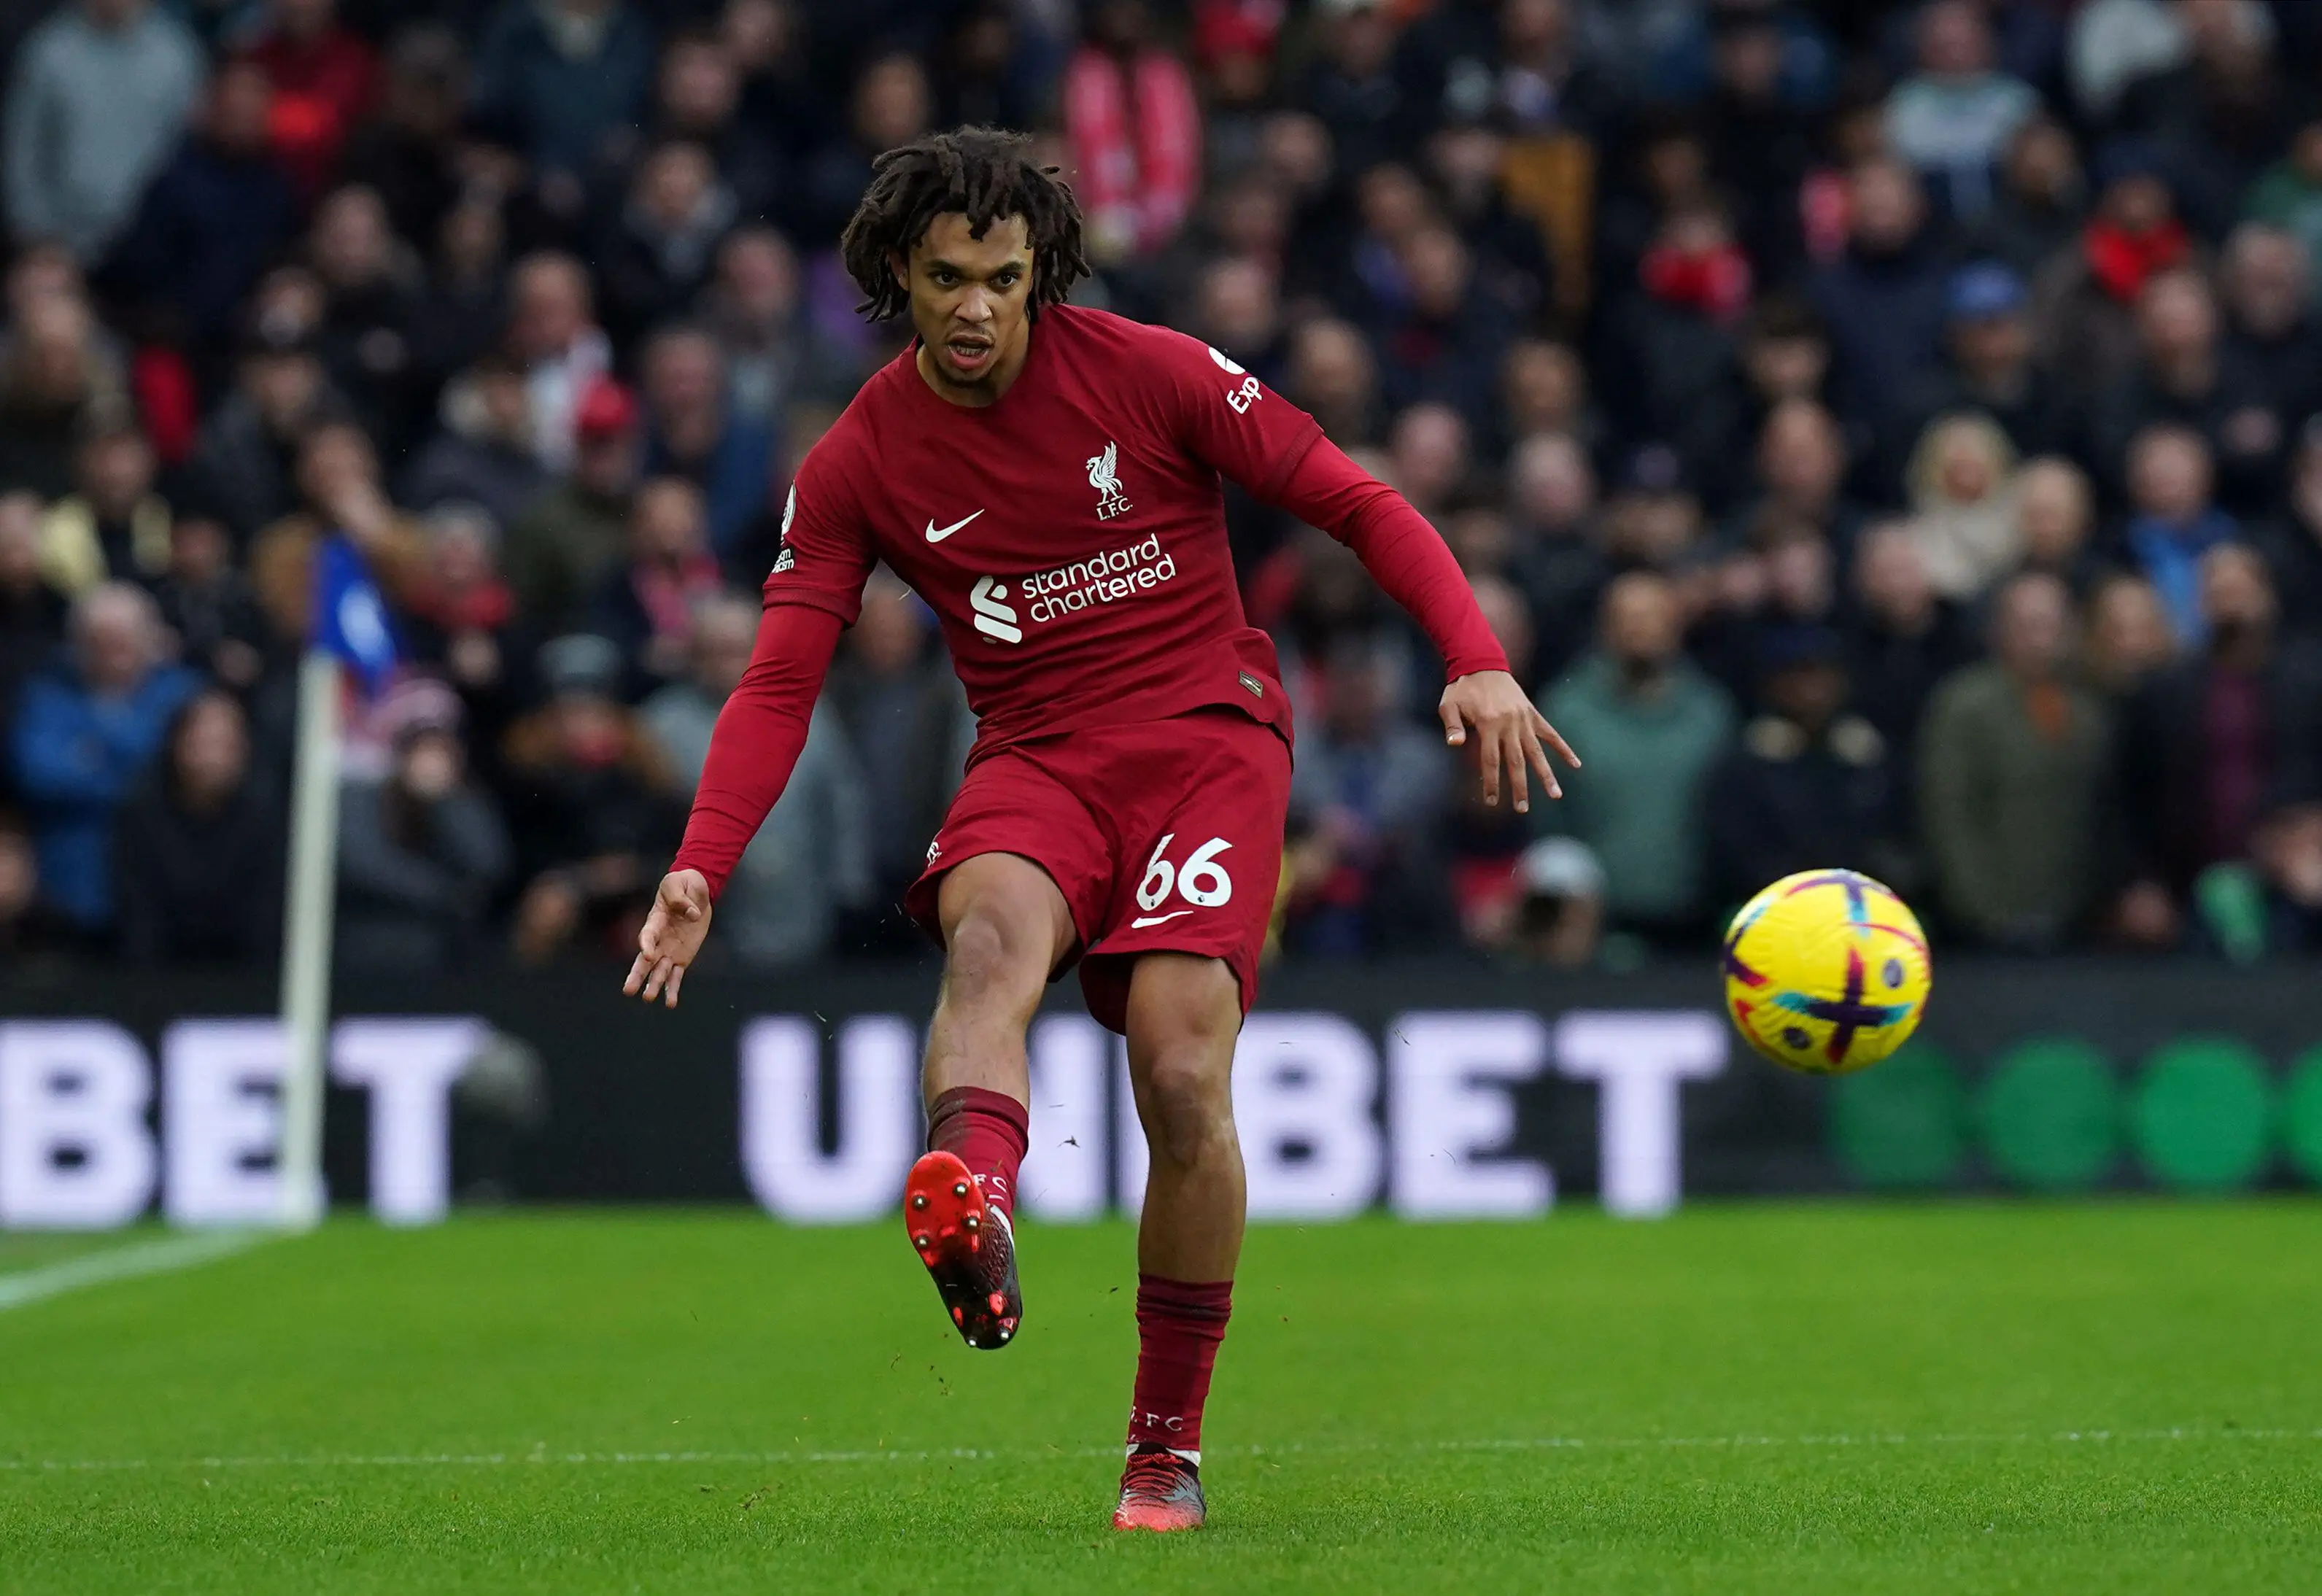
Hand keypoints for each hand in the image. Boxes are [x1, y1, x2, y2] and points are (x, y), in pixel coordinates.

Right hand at [624, 869, 712, 1007]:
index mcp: (654, 921)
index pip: (647, 935)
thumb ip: (681, 898)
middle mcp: (658, 940)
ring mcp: (669, 951)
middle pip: (645, 961)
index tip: (647, 954)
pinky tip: (670, 1003)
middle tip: (628, 990)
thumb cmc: (682, 885)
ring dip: (653, 985)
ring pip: (659, 972)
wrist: (694, 891)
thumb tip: (693, 915)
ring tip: (648, 999)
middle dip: (637, 975)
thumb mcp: (677, 884)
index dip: (646, 945)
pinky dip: (673, 989)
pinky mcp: (682, 957)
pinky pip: (676, 976)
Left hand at [1438, 670, 1578, 814]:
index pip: (1491, 760)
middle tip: (1522, 808)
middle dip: (1520, 786)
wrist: (1482, 663)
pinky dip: (1563, 748)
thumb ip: (1452, 726)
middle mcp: (1509, 724)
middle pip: (1516, 762)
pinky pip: (1550, 733)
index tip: (1492, 801)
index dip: (1492, 782)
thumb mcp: (1449, 705)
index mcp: (1488, 724)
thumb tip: (1455, 745)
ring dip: (1546, 775)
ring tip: (1556, 795)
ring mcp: (1523, 720)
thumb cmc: (1462, 688)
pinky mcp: (1532, 714)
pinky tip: (1575, 764)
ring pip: (1537, 752)